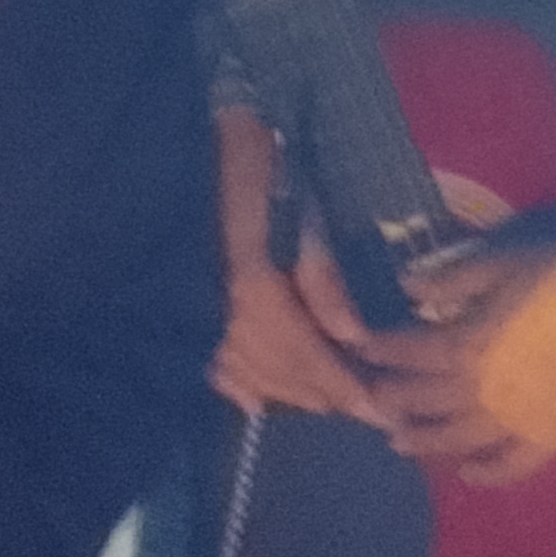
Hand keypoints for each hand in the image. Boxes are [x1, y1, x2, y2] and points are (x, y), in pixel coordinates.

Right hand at [209, 103, 380, 424]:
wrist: (177, 142)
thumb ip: (320, 274)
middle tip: (368, 413)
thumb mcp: (299, 205)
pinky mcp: (177, 309)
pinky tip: (257, 402)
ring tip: (327, 403)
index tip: (378, 414)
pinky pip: (208, 361)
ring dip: (289, 391)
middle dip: (324, 394)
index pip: (303, 350)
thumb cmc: (252, 162)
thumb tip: (352, 338)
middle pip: (277, 368)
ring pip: (246, 371)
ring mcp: (192, 313)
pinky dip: (237, 384)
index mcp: (249, 282)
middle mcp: (216, 309)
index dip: (341, 385)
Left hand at [346, 246, 555, 484]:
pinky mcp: (552, 438)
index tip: (363, 346)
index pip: (413, 352)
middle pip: (428, 400)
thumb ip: (455, 280)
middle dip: (396, 398)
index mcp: (469, 345)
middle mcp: (483, 393)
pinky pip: (512, 465)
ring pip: (459, 439)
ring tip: (400, 442)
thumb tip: (408, 287)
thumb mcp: (508, 262)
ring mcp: (517, 422)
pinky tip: (468, 474)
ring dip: (426, 441)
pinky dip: (488, 473)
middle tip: (373, 399)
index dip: (384, 349)